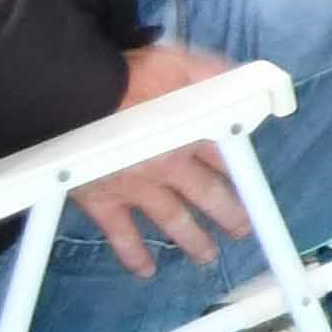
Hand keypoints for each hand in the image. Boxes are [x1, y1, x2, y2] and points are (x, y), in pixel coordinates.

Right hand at [71, 41, 251, 272]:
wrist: (75, 96)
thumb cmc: (126, 76)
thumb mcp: (178, 62)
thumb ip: (211, 74)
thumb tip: (239, 83)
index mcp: (191, 132)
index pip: (227, 159)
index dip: (243, 173)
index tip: (256, 190)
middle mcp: (170, 165)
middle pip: (208, 196)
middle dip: (230, 216)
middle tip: (241, 229)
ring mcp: (137, 187)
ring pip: (173, 221)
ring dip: (194, 241)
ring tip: (208, 255)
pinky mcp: (104, 201)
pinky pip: (121, 235)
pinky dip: (134, 255)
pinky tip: (146, 269)